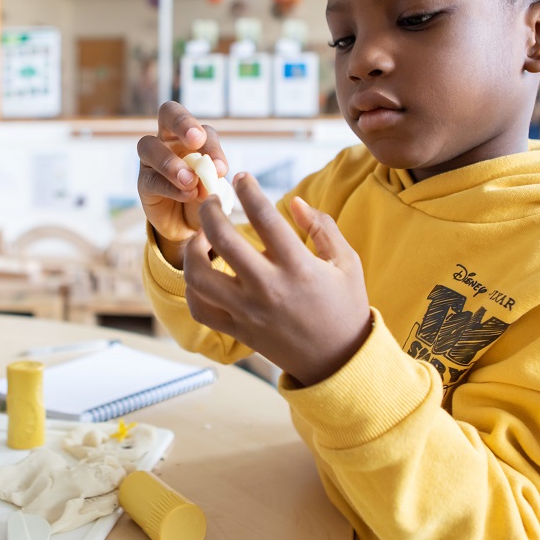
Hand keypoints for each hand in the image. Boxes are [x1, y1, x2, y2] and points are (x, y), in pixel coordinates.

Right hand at [137, 102, 228, 266]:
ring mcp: (151, 160)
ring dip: (172, 163)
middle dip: (183, 123)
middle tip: (196, 140)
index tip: (219, 166)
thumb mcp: (214, 184)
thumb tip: (212, 174)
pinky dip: (171, 187)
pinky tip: (186, 194)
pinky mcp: (143, 183)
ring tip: (190, 181)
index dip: (208, 139)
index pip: (197, 125)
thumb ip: (212, 176)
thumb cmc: (203, 195)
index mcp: (189, 135)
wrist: (189, 224)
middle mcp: (168, 140)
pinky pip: (151, 179)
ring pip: (150, 146)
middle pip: (168, 113)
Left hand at [184, 173, 372, 386]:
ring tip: (201, 237)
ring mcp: (249, 312)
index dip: (249, 190)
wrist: (338, 361)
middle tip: (211, 201)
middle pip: (222, 240)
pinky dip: (193, 288)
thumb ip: (322, 227)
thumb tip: (294, 202)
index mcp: (299, 267)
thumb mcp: (346, 262)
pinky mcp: (238, 331)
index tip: (242, 178)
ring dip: (193, 250)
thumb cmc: (345, 307)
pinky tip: (202, 272)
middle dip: (210, 211)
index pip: (265, 217)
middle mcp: (269, 288)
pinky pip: (200, 308)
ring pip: (199, 276)